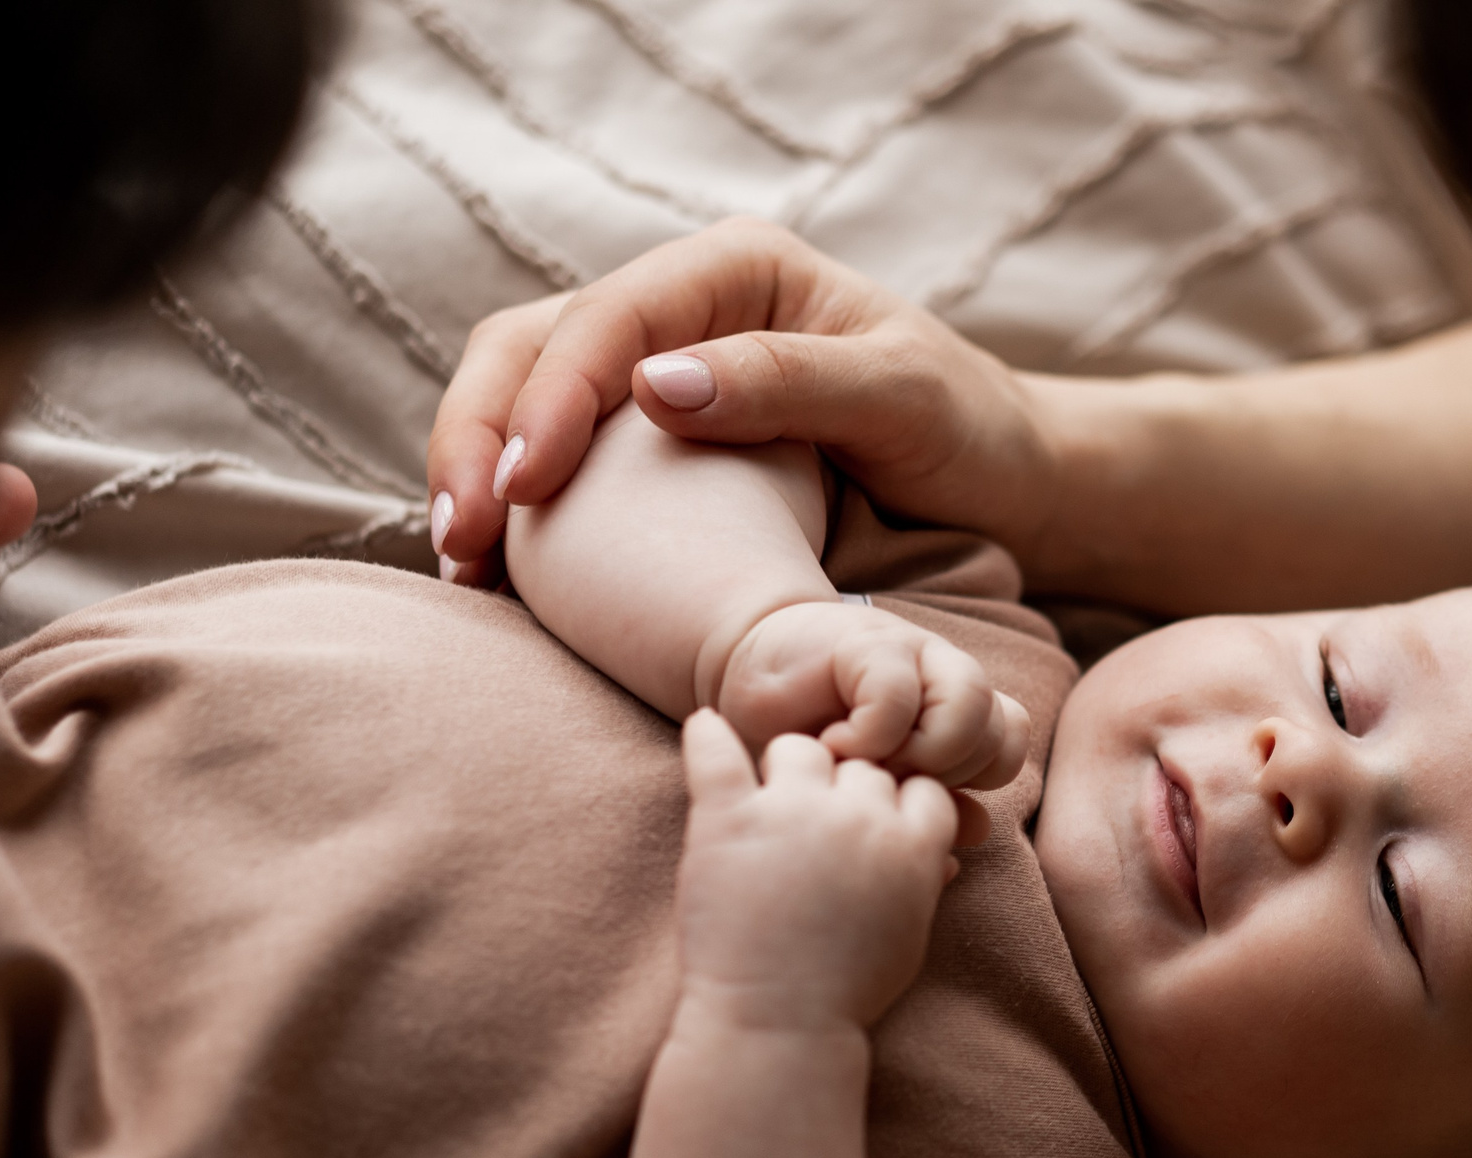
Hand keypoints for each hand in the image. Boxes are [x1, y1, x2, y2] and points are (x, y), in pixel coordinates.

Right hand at [427, 219, 1058, 584]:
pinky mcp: (654, 445)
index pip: (608, 317)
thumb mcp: (901, 398)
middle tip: (463, 533)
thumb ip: (788, 382)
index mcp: (735, 271)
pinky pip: (564, 460)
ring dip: (481, 472)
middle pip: (536, 347)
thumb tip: (654, 385)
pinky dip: (522, 508)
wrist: (1008, 487)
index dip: (550, 398)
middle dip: (482, 433)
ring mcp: (660, 374)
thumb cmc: (971, 433)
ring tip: (462, 560)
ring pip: (527, 397)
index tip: (523, 485)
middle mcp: (682, 308)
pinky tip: (501, 573)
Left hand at [675, 715, 958, 1032]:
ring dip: (789, 769)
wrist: (778, 1024)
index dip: (899, 801)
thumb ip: (926, 882)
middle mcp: (859, 816)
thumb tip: (946, 856)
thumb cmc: (848, 989)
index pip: (922, 785)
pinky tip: (704, 727)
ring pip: (800, 748)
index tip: (876, 823)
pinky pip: (715, 751)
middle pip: (861, 765)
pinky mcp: (727, 818)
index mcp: (913, 845)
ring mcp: (792, 812)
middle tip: (817, 825)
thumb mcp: (909, 937)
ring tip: (770, 806)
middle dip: (844, 789)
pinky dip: (706, 736)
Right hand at [721, 601, 1028, 794]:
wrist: (752, 664)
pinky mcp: (870, 642)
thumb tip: (979, 830)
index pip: (1005, 751)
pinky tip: (833, 746)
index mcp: (954, 709)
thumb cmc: (807, 732)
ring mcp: (913, 653)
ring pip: (969, 706)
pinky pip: (899, 695)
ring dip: (919, 754)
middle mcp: (943, 677)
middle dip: (943, 778)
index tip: (912, 799)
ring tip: (868, 767)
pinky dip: (870, 735)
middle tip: (885, 784)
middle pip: (994, 736)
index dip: (970, 784)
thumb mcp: (870, 781)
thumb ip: (925, 804)